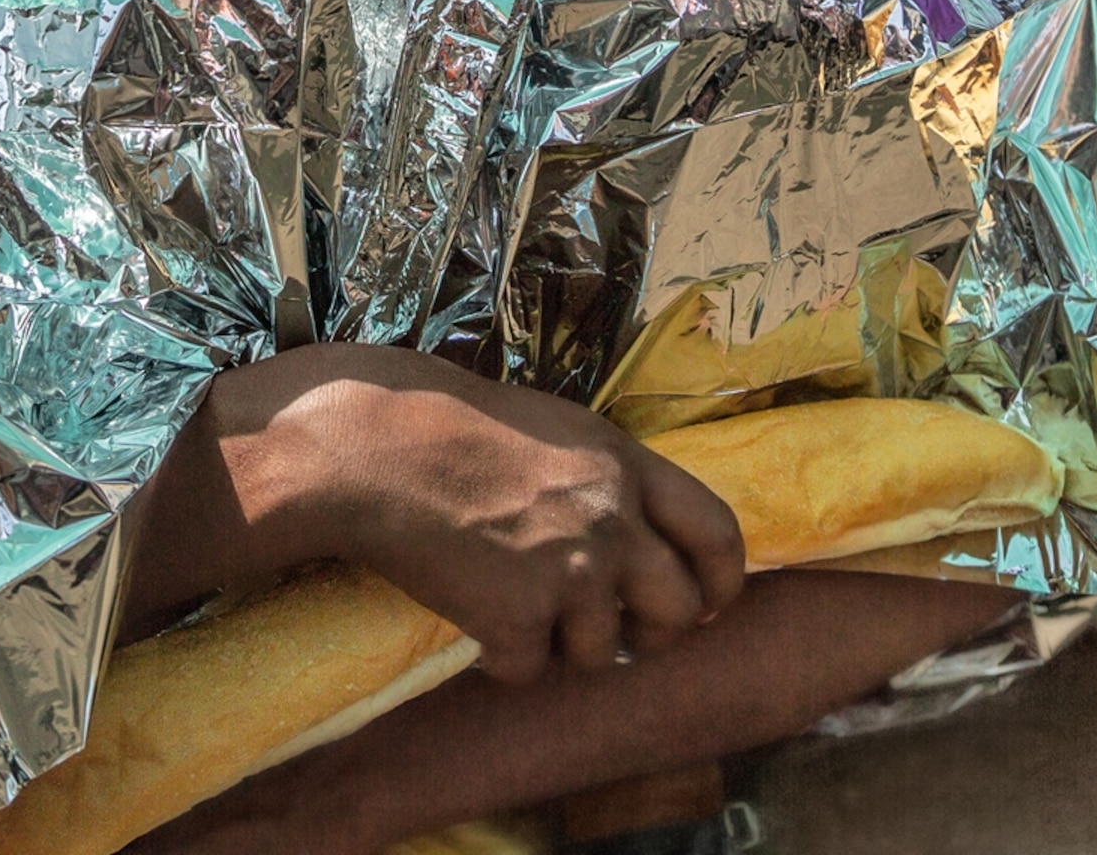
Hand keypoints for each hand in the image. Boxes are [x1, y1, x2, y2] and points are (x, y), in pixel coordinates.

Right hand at [131, 344, 747, 686]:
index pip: (718, 533)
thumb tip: (642, 529)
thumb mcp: (556, 428)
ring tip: (513, 603)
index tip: (707, 602)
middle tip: (613, 630)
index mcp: (625, 464)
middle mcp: (613, 520)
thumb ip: (608, 477)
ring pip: (602, 653)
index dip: (722, 579)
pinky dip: (500, 656)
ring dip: (562, 645)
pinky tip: (471, 615)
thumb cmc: (452, 427)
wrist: (374, 449)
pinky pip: (528, 669)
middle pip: (678, 611)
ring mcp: (570, 572)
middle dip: (650, 633)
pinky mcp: (518, 616)